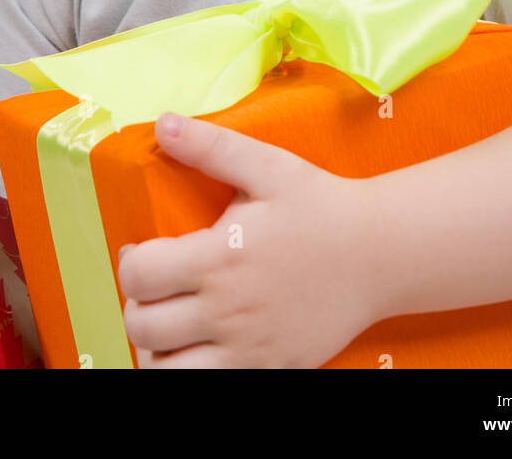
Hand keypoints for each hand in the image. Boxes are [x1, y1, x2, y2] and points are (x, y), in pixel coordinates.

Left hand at [117, 111, 386, 368]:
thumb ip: (211, 147)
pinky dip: (192, 371)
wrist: (380, 253)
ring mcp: (249, 350)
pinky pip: (211, 389)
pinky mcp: (270, 370)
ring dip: (157, 350)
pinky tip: (201, 347)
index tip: (142, 253)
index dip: (130, 264)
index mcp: (220, 259)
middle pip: (144, 328)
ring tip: (169, 325)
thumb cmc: (321, 206)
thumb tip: (163, 123)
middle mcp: (228, 311)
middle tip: (155, 288)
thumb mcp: (268, 166)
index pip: (139, 277)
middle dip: (138, 305)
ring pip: (167, 373)